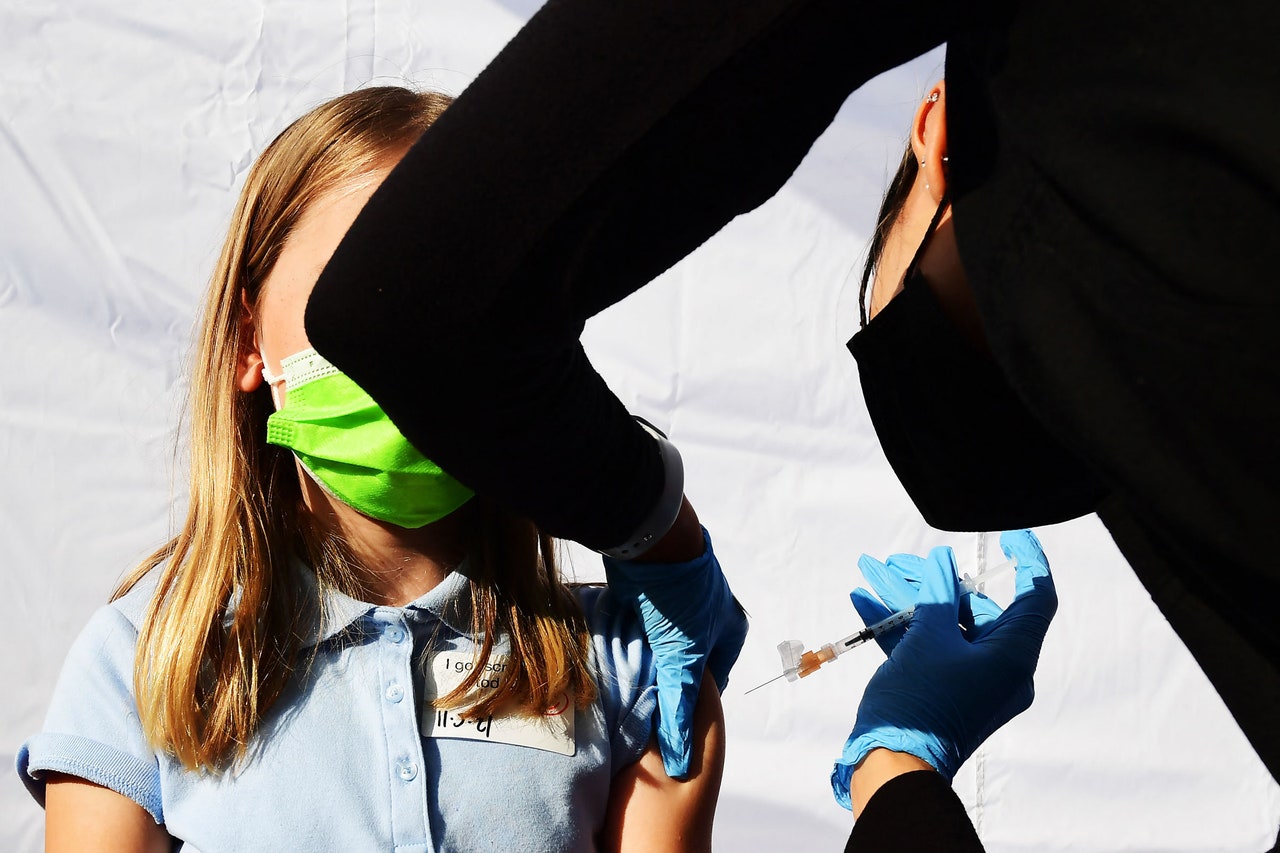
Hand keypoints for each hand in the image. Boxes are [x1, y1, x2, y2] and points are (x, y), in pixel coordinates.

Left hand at [604, 526, 747, 778]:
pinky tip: (614, 653)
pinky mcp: (652, 588)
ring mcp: (680, 599)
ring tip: (625, 682)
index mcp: (730, 628)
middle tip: (642, 706)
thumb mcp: (681, 659)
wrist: (650, 538)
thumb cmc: (679, 599)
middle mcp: (710, 612)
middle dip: (666, 681)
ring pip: (662, 642)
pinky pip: (643, 623)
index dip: (691, 703)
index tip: (667, 723)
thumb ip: (679, 709)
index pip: (713, 681)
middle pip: (686, 661)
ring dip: (646, 658)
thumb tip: (679, 763)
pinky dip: (632, 637)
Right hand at [831, 529, 1056, 807]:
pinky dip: (901, 627)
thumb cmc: (920, 703)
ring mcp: (970, 681)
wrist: (892, 765)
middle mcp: (999, 668)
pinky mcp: (943, 690)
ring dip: (908, 599)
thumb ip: (938, 594)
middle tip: (898, 562)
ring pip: (944, 626)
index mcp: (1011, 656)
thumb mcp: (928, 638)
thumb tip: (942, 564)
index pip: (1036, 597)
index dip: (1027, 560)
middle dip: (933, 580)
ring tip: (873, 572)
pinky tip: (865, 603)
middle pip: (975, 608)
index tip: (1009, 534)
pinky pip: (928, 648)